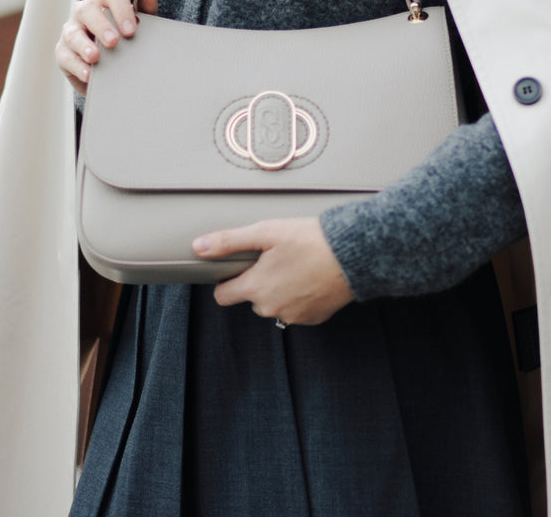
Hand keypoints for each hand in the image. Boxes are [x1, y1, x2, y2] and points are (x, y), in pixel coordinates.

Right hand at [55, 0, 158, 94]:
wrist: (113, 67)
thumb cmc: (125, 39)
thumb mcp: (139, 24)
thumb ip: (145, 7)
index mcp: (105, 1)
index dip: (121, 10)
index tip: (131, 30)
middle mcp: (85, 12)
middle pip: (88, 11)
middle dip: (101, 26)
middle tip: (114, 41)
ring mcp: (71, 31)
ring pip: (73, 34)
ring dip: (84, 46)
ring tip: (95, 57)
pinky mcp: (63, 52)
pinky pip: (66, 57)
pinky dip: (78, 66)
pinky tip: (89, 74)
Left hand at [193, 218, 353, 326]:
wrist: (352, 255)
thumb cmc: (310, 240)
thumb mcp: (265, 232)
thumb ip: (229, 241)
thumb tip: (198, 246)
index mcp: (256, 288)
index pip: (223, 296)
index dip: (227, 280)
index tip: (238, 267)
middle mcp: (271, 308)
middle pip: (251, 299)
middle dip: (258, 282)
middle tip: (274, 259)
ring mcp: (294, 316)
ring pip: (274, 304)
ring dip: (279, 290)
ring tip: (295, 266)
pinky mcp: (313, 318)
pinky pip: (296, 309)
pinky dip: (299, 297)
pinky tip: (309, 277)